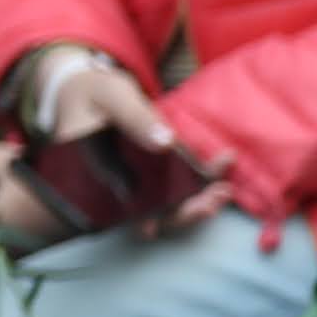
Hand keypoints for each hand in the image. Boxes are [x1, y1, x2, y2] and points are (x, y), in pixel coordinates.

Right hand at [0, 53, 230, 244]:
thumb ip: (134, 118)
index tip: (160, 226)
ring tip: (223, 191)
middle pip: (150, 210)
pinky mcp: (155, 166)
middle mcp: (117, 180)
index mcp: (95, 169)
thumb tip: (165, 143)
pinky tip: (225, 160)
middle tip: (210, 204)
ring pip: (168, 201)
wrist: (91, 89)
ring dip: (197, 200)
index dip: (143, 217)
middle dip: (182, 212)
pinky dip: (204, 174)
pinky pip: (181, 179)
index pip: (120, 201)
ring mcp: (138, 175)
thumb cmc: (94, 92)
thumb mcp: (112, 97)